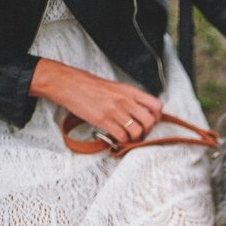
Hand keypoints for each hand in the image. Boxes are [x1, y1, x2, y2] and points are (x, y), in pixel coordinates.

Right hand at [30, 58, 162, 142]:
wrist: (69, 83)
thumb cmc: (90, 86)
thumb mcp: (116, 87)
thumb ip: (130, 98)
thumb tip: (140, 111)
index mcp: (130, 91)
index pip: (156, 105)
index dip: (157, 117)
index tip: (151, 122)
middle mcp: (125, 100)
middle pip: (149, 121)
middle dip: (146, 131)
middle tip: (139, 134)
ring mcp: (115, 110)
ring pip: (137, 131)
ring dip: (134, 139)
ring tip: (127, 138)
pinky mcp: (103, 120)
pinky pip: (121, 136)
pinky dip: (121, 141)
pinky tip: (116, 139)